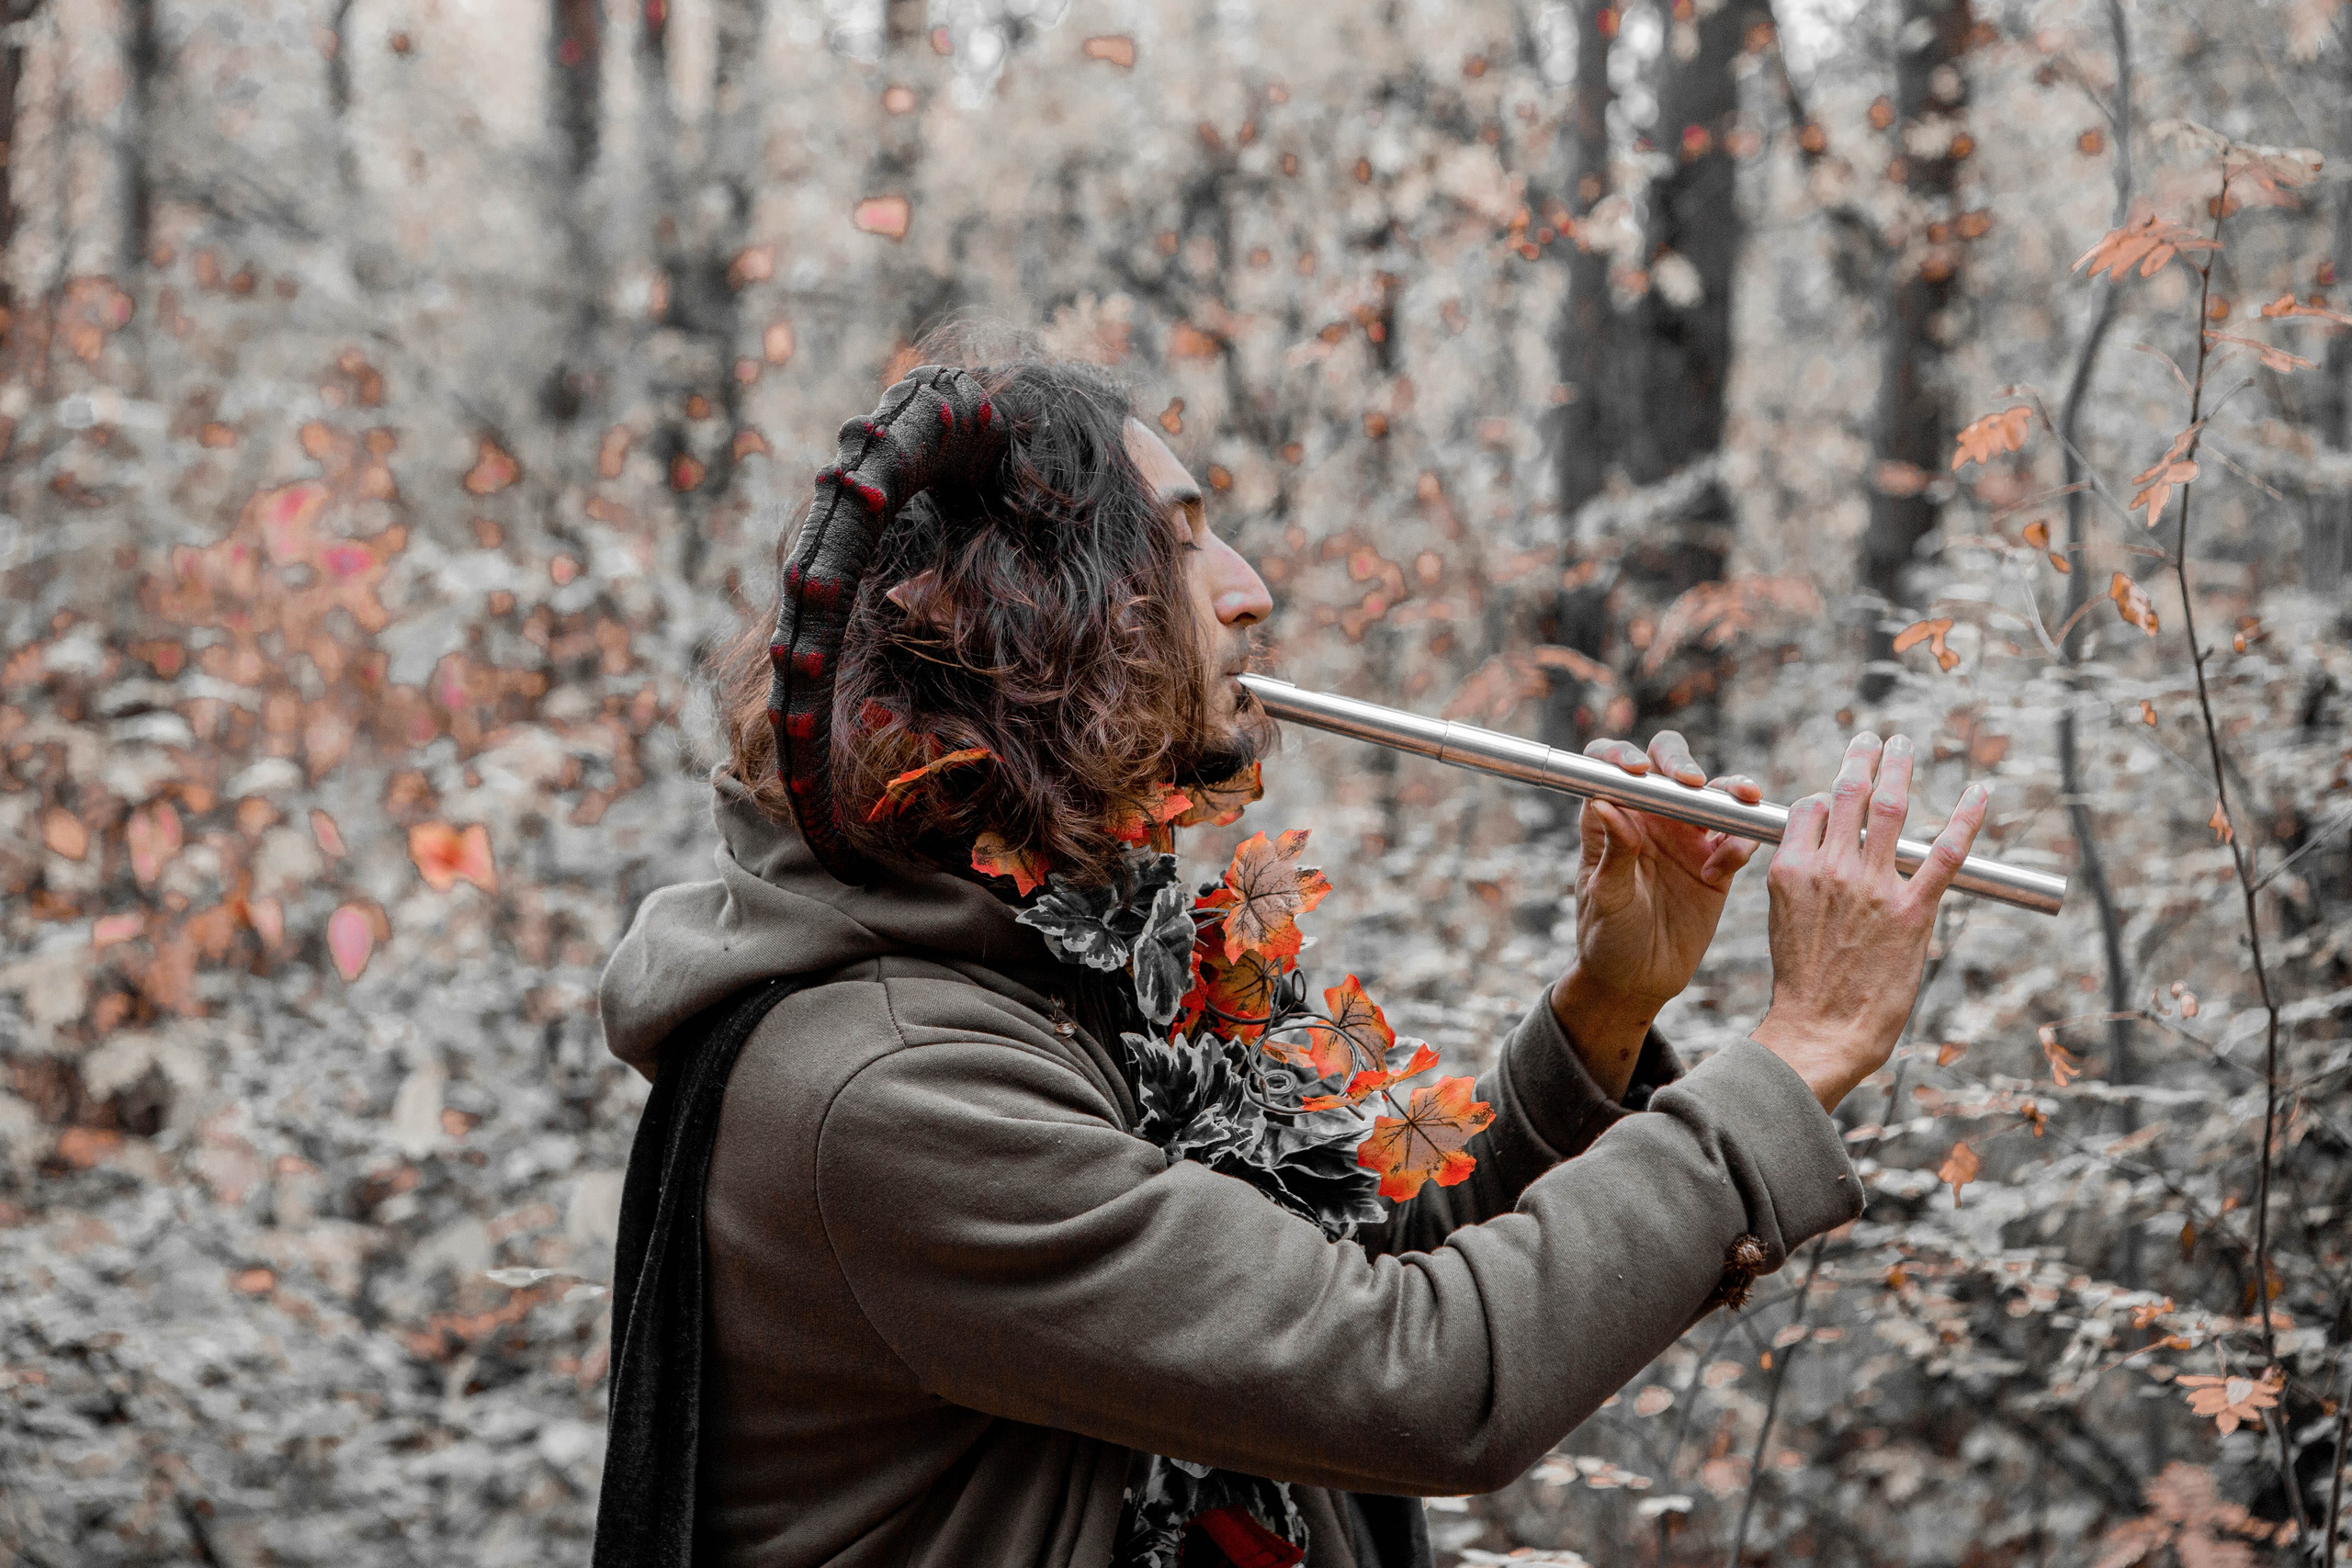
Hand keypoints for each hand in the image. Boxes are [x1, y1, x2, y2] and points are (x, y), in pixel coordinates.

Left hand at [1550, 731, 1763, 1096]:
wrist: (1638, 981)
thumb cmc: (1607, 937)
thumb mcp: (1605, 898)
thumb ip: (1612, 853)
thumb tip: (1603, 802)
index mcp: (1612, 819)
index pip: (1608, 768)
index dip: (1620, 756)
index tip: (1635, 770)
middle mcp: (1650, 819)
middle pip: (1667, 765)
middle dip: (1680, 760)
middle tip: (1691, 781)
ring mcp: (1686, 838)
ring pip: (1712, 794)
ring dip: (1729, 788)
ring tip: (1740, 798)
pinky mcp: (1717, 863)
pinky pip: (1737, 838)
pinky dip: (1740, 841)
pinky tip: (1722, 869)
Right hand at [1749, 732, 1990, 1111]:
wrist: (1820, 1031)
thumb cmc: (1803, 984)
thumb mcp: (1786, 920)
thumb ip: (1804, 881)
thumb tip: (1823, 857)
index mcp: (1792, 870)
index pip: (1810, 808)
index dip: (1825, 796)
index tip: (1838, 795)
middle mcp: (1831, 869)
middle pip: (1848, 794)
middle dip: (1862, 758)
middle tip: (1873, 738)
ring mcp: (1874, 887)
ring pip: (1891, 807)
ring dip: (1901, 767)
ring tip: (1905, 744)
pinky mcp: (1913, 910)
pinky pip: (1947, 852)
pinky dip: (1968, 817)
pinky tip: (1981, 791)